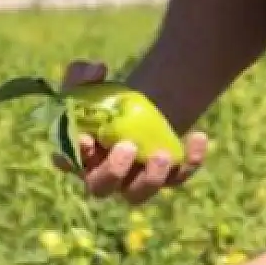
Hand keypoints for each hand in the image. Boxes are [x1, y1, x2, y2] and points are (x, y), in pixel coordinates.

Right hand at [54, 60, 207, 204]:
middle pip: (101, 188)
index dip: (76, 154)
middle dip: (113, 172)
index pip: (68, 161)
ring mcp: (134, 180)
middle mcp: (102, 175)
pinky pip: (178, 177)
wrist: (141, 107)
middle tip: (127, 147)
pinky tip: (198, 137)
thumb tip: (98, 70)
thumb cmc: (107, 99)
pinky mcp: (165, 177)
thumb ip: (83, 73)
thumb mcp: (91, 82)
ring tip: (162, 155)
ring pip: (138, 195)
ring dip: (150, 179)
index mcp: (78, 154)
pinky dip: (190, 161)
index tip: (88, 138)